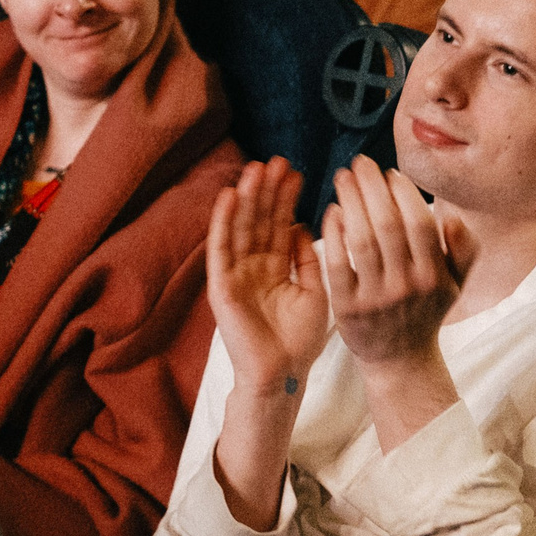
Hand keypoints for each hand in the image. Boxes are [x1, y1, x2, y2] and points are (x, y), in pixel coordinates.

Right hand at [207, 157, 330, 393]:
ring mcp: (235, 275)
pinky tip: (229, 197)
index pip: (279, 225)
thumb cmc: (299, 341)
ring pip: (240, 228)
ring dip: (246, 198)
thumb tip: (302, 225)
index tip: (295, 172)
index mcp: (275, 268)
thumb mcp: (314, 291)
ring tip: (255, 168)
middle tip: (275, 160)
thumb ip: (307, 259)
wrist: (283, 375)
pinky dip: (223, 222)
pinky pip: (220, 249)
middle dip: (266, 191)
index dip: (286, 199)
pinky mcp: (221, 287)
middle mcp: (253, 267)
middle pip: (259, 221)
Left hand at [322, 154, 460, 370]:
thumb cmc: (425, 311)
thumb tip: (453, 218)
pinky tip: (331, 211)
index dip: (404, 193)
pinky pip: (337, 263)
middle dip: (371, 186)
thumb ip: (463, 250)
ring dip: (350, 201)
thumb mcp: (455, 284)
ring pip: (361, 239)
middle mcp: (407, 287)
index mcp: (435, 277)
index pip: (420, 223)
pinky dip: (333, 234)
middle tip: (359, 162)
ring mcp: (375, 298)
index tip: (390, 172)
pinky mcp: (347, 308)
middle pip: (387, 224)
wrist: (399, 360)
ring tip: (342, 177)